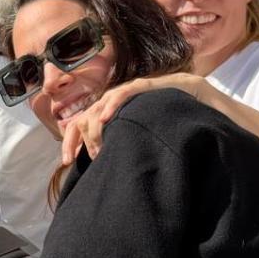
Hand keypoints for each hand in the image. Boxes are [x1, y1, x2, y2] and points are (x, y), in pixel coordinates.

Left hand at [60, 73, 210, 165]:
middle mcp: (112, 103)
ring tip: (98, 147)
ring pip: (98, 107)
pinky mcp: (141, 86)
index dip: (71, 143)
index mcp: (108, 115)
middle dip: (81, 139)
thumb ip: (122, 148)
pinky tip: (105, 118)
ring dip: (95, 127)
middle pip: (83, 118)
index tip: (67, 162)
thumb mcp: (137, 138)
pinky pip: (122, 94)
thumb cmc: (163, 120)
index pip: (80, 126)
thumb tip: (108, 171)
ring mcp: (125, 93)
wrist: (192, 97)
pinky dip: (111, 105)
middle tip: (94, 158)